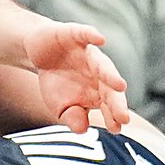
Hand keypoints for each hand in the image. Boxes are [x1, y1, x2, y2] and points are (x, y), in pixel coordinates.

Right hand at [11, 19, 128, 132]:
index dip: (113, 117)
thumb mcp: (60, 105)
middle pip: (110, 88)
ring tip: (120, 85)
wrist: (41, 52)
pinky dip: (93, 35)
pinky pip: (86, 34)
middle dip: (117, 102)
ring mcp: (89, 54)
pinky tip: (100, 39)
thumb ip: (72, 117)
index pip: (109, 105)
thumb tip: (82, 129)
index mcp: (99, 91)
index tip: (116, 129)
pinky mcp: (76, 35)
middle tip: (124, 117)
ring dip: (111, 74)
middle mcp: (99, 73)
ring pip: (103, 64)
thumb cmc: (56, 83)